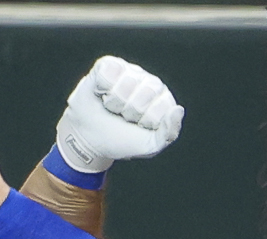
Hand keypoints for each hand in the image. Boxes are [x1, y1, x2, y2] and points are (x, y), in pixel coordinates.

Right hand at [55, 55, 183, 173]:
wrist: (89, 139)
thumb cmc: (120, 140)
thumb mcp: (148, 146)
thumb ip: (168, 132)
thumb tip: (177, 110)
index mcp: (162, 100)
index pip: (162, 106)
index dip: (146, 121)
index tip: (137, 126)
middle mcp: (148, 82)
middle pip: (144, 93)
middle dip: (129, 111)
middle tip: (122, 117)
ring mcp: (129, 71)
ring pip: (126, 82)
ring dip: (114, 101)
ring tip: (112, 106)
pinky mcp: (109, 65)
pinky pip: (108, 71)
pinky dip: (101, 86)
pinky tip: (101, 93)